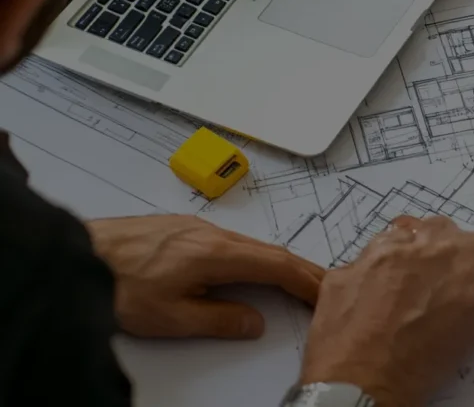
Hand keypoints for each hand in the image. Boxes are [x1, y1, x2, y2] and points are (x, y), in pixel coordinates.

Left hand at [86, 215, 323, 338]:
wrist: (75, 256)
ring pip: (249, 244)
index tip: (324, 291)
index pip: (276, 264)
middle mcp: (212, 233)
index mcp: (216, 253)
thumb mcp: (172, 317)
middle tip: (321, 285)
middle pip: (268, 250)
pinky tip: (249, 265)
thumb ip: (220, 319)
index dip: (305, 279)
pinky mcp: (180, 228)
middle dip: (299, 268)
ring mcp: (196, 227)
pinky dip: (252, 254)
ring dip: (276, 261)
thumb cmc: (117, 285)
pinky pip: (230, 240)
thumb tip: (253, 321)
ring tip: (292, 278)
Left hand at [300, 215, 473, 405]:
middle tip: (431, 288)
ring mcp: (382, 249)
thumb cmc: (427, 363)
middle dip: (438, 254)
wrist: (364, 381)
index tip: (464, 286)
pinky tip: (369, 305)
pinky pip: (363, 262)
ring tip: (398, 294)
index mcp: (469, 257)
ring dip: (403, 257)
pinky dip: (369, 277)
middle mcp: (428, 241)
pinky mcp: (348, 265)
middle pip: (440, 232)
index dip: (472, 268)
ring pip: (399, 237)